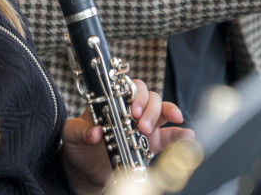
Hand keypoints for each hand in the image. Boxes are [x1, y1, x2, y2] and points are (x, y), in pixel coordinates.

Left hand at [60, 79, 192, 194]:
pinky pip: (170, 136)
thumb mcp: (73, 136)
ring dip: (164, 115)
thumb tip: (94, 132)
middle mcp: (130, 111)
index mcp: (112, 103)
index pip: (128, 87)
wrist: (86, 172)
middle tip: (140, 124)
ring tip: (151, 129)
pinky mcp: (151, 143)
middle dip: (148, 107)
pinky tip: (187, 135)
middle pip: (149, 96)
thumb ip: (81, 131)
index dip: (134, 93)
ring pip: (161, 110)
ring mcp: (142, 126)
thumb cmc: (80, 148)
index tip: (131, 108)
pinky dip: (180, 135)